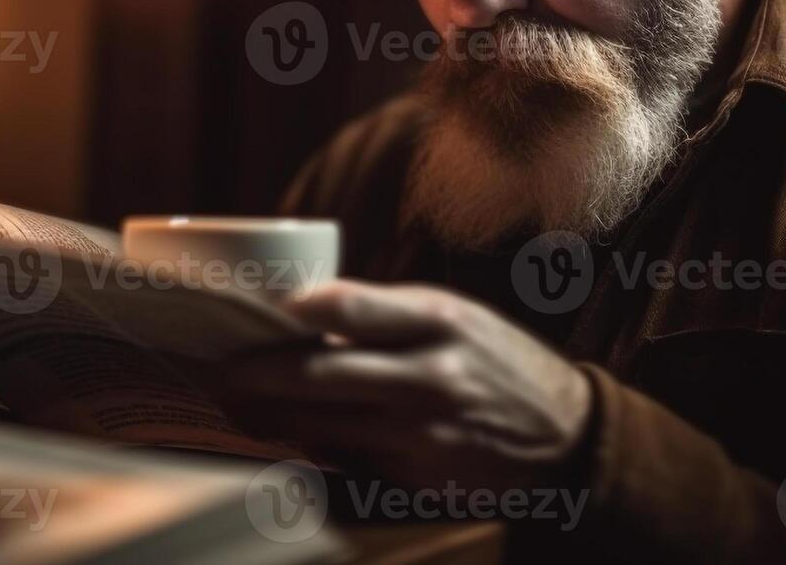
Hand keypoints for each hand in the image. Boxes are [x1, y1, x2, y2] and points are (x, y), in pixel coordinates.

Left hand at [207, 279, 592, 491]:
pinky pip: (348, 461)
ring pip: (321, 425)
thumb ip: (383, 312)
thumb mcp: (453, 316)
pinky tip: (291, 436)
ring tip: (235, 405)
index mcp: (438, 321)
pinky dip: (315, 448)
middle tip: (217, 372)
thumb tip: (297, 312)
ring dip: (268, 417)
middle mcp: (428, 377)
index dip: (293, 307)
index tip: (256, 309)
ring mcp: (421, 435)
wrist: (567, 440)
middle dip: (255, 376)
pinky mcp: (416, 479)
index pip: (350, 306)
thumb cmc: (494, 363)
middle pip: (319, 375)